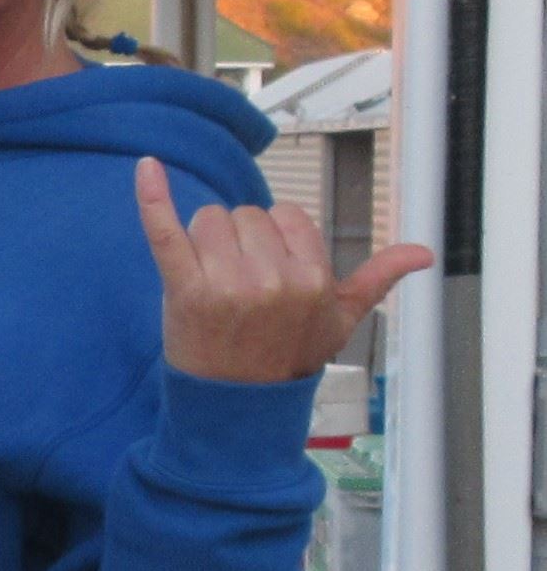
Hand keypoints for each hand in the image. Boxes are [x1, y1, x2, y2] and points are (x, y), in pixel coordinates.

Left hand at [135, 156, 432, 382]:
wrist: (235, 404)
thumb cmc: (286, 357)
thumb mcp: (339, 322)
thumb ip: (378, 279)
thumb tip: (424, 252)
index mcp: (313, 278)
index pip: (288, 214)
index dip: (276, 240)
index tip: (271, 275)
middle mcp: (272, 280)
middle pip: (247, 215)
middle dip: (241, 243)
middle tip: (238, 290)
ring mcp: (227, 285)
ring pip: (210, 219)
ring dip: (207, 243)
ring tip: (213, 285)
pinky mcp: (184, 290)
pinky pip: (165, 231)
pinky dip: (153, 197)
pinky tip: (147, 166)